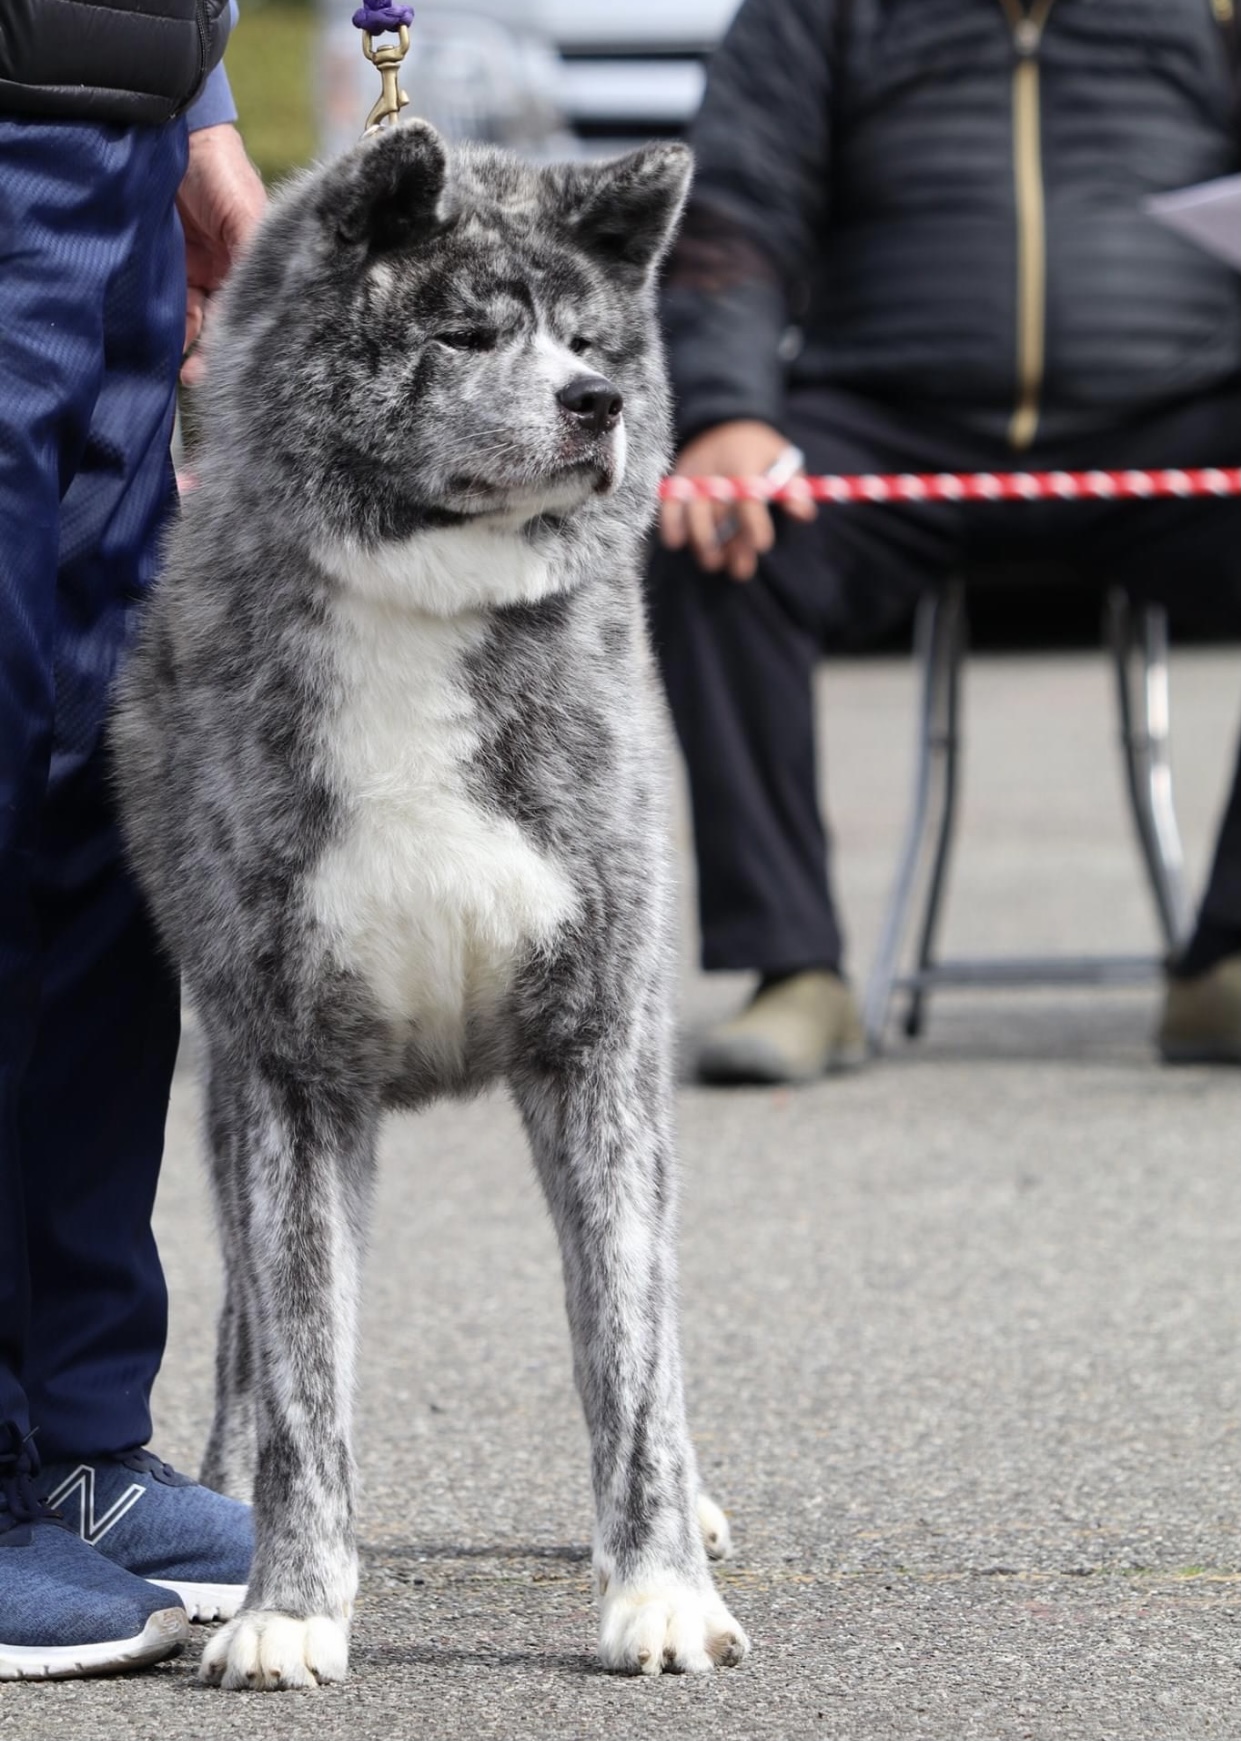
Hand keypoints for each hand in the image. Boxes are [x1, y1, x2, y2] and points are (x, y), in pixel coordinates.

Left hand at [177, 124, 266, 384]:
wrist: (170, 136)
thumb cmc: (221, 171)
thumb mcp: (250, 216)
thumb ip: (258, 256)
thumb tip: (275, 308)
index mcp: (256, 262)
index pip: (260, 308)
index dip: (252, 337)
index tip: (244, 367)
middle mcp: (230, 272)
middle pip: (228, 322)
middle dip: (219, 352)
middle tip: (206, 378)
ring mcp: (197, 271)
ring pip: (197, 321)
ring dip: (192, 346)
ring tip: (187, 370)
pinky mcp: (167, 268)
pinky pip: (170, 307)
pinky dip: (171, 327)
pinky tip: (172, 346)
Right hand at [659, 419, 816, 581]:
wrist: (724, 423)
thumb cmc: (759, 451)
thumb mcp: (783, 460)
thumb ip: (795, 489)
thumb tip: (804, 514)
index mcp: (746, 464)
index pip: (748, 496)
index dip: (754, 522)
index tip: (761, 545)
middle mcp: (717, 471)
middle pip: (721, 513)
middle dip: (729, 545)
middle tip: (741, 570)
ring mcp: (694, 476)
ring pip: (693, 513)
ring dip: (702, 543)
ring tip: (713, 563)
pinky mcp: (677, 482)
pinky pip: (668, 504)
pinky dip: (669, 523)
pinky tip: (677, 542)